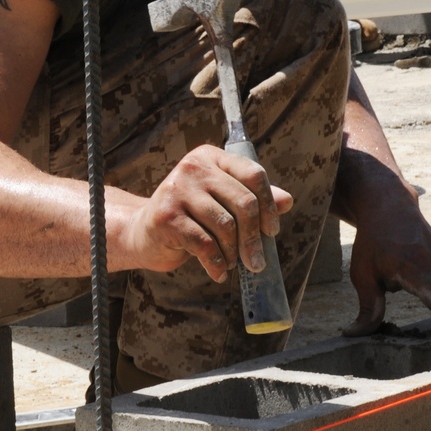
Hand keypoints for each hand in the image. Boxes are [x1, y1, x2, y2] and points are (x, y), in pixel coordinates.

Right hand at [123, 145, 291, 282]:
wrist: (143, 235)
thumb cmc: (189, 219)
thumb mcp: (220, 203)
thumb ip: (252, 199)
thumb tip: (287, 201)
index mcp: (211, 158)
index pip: (253, 174)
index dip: (269, 205)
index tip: (271, 231)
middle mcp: (194, 167)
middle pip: (244, 202)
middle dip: (254, 238)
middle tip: (257, 262)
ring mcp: (178, 189)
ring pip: (226, 225)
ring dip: (234, 252)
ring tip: (231, 264)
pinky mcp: (167, 215)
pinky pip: (205, 243)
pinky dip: (217, 263)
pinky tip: (218, 272)